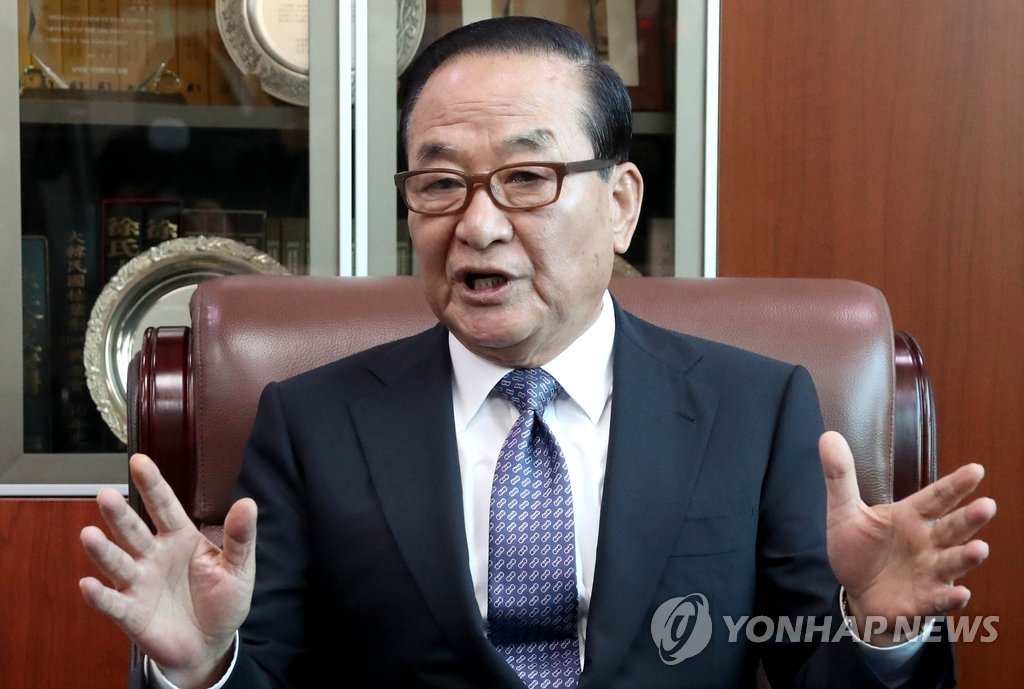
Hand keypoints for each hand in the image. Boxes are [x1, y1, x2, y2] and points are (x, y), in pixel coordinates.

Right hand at [79, 453, 256, 687]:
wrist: (210, 645)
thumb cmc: (222, 601)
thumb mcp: (238, 567)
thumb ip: (240, 537)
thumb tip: (248, 502)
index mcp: (180, 538)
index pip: (165, 506)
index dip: (153, 484)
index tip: (139, 460)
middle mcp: (154, 555)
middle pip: (134, 530)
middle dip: (120, 514)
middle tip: (107, 494)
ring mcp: (139, 583)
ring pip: (118, 562)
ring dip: (103, 550)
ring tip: (88, 534)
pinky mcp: (131, 613)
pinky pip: (113, 602)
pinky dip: (100, 595)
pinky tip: (88, 584)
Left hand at [819, 431, 995, 642]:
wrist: (856, 594)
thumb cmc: (858, 549)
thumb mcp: (844, 511)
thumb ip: (840, 476)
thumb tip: (828, 436)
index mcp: (910, 517)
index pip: (936, 497)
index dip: (955, 485)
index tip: (976, 470)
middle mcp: (927, 543)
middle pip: (952, 527)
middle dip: (970, 518)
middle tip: (987, 505)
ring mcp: (929, 572)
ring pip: (953, 562)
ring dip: (967, 556)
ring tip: (980, 548)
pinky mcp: (922, 600)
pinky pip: (939, 599)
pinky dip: (950, 598)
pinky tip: (961, 594)